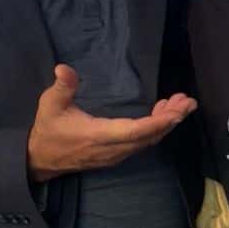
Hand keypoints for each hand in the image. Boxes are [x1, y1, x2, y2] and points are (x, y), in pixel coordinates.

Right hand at [27, 64, 196, 180]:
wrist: (40, 159)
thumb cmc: (48, 130)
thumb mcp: (50, 105)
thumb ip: (62, 87)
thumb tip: (63, 68)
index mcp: (98, 135)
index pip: (135, 131)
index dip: (158, 122)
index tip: (177, 111)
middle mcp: (113, 149)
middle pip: (149, 137)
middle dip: (171, 119)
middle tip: (188, 101)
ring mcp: (116, 155)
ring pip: (148, 140)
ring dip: (166, 123)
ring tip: (180, 103)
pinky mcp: (117, 155)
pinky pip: (143, 143)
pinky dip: (156, 128)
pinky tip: (163, 114)